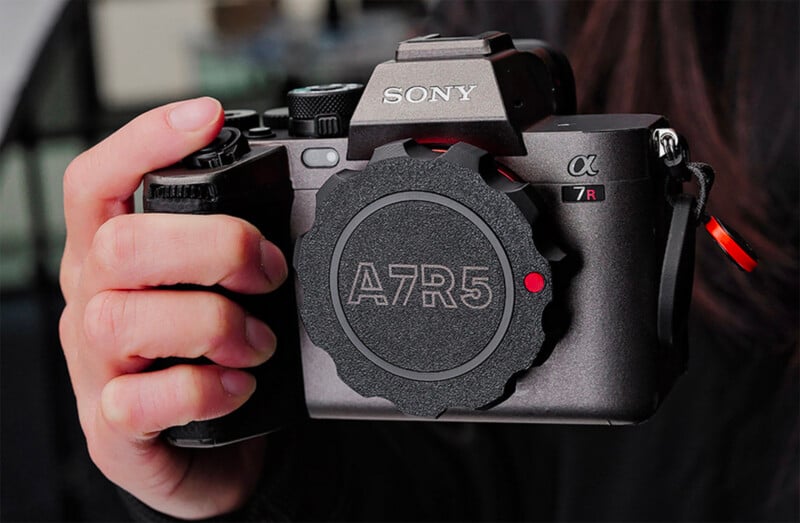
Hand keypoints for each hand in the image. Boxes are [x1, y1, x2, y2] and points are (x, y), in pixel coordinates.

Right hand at [58, 97, 287, 518]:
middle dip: (214, 247)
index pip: (99, 181)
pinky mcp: (114, 427)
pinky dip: (201, 390)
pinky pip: (138, 402)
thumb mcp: (215, 290)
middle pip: (121, 244)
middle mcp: (95, 302)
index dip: (146, 140)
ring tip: (258, 342)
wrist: (205, 453)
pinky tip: (235, 387)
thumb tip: (298, 196)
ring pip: (125, 320)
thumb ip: (232, 248)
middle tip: (269, 272)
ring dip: (213, 324)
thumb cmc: (211, 356)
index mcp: (113, 257)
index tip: (207, 116)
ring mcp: (97, 366)